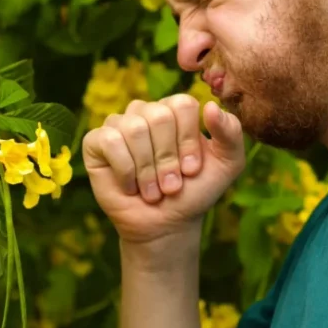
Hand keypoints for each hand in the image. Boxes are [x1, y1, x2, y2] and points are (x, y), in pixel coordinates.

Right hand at [82, 95, 245, 245]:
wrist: (167, 223)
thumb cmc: (195, 191)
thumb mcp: (227, 164)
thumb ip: (231, 132)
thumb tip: (211, 107)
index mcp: (176, 110)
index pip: (183, 104)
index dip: (188, 140)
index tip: (192, 169)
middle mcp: (146, 111)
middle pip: (159, 116)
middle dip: (168, 159)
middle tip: (171, 185)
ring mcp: (119, 124)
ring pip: (134, 128)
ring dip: (148, 169)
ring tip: (153, 190)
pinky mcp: (96, 142)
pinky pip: (110, 141)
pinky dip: (126, 170)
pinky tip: (130, 186)